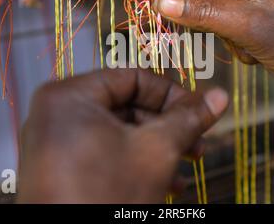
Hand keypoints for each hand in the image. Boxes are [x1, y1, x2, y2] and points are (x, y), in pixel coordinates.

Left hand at [18, 69, 227, 202]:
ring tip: (186, 165)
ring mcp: (53, 140)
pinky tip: (166, 182)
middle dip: (166, 126)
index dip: (171, 93)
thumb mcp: (156, 151)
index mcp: (69, 95)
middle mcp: (55, 112)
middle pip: (126, 105)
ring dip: (155, 146)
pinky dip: (133, 160)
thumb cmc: (108, 194)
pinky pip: (102, 150)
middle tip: (197, 143)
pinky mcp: (58, 165)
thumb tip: (220, 96)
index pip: (132, 77)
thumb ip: (189, 118)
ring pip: (117, 130)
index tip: (199, 111)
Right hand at [156, 0, 273, 112]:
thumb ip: (206, 13)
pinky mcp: (256, 23)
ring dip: (223, 36)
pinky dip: (234, 46)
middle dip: (204, 17)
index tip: (158, 7)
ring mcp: (255, 1)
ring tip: (247, 47)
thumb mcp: (252, 26)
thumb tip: (164, 4)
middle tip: (194, 34)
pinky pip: (226, 30)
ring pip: (214, 14)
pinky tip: (256, 55)